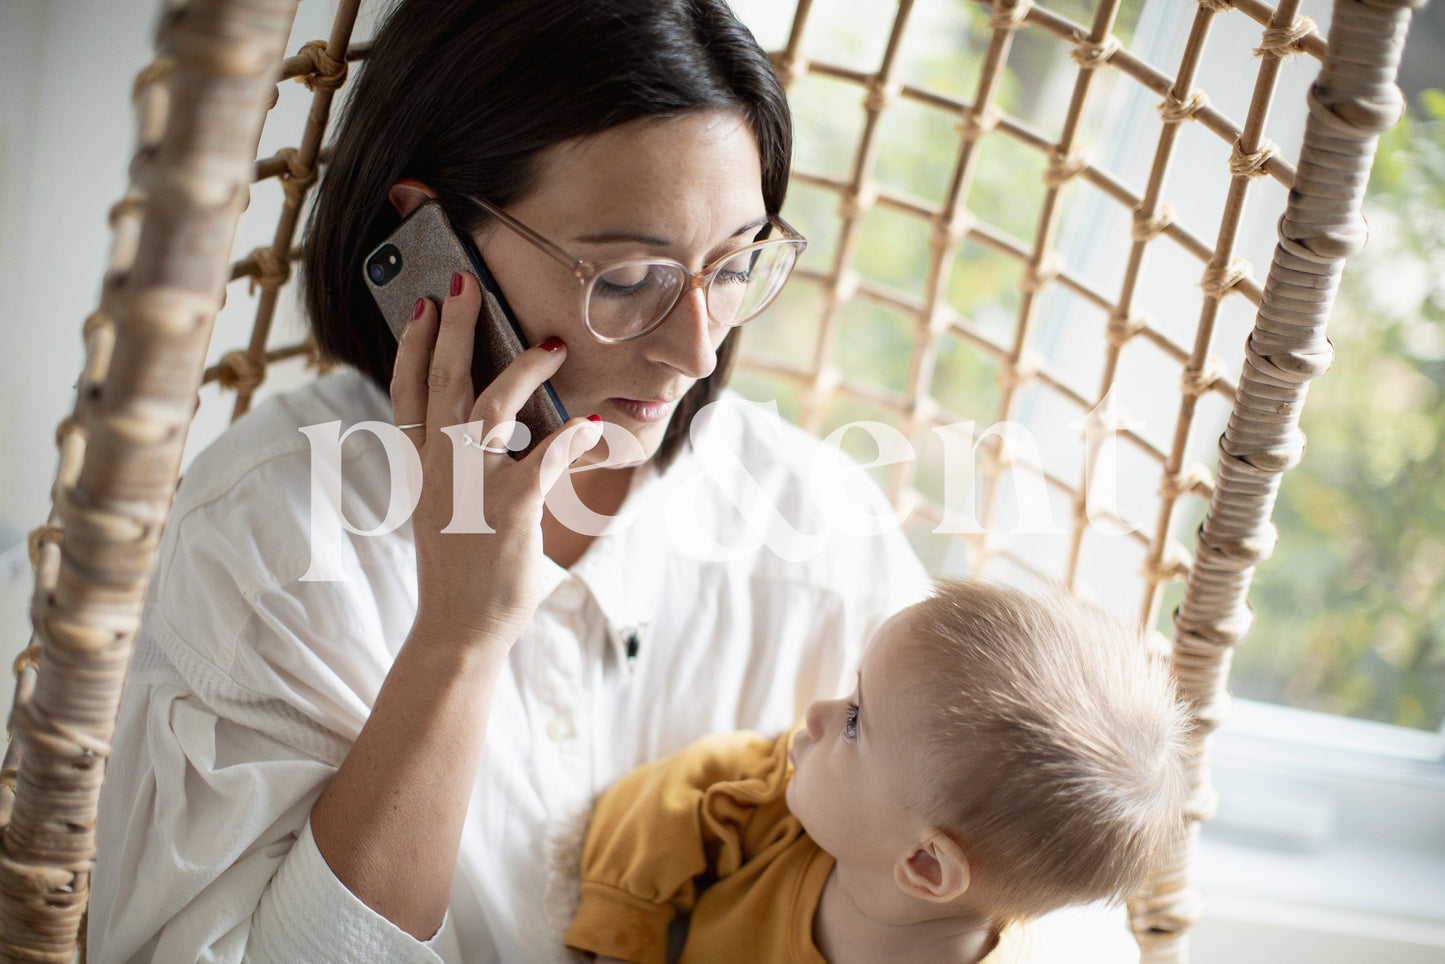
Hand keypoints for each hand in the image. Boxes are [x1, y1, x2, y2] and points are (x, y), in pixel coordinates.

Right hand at [389, 271, 601, 653]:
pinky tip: (591, 422)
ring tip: (554, 345)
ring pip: (491, 408)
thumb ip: (455, 468)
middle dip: (454, 329)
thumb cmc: (460, 571)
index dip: (414, 346)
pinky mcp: (510, 509)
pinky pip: (546, 457)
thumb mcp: (442, 512)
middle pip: (442, 384)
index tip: (422, 306)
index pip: (406, 394)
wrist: (458, 631)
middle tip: (466, 286)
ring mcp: (471, 488)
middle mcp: (438, 471)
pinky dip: (572, 436)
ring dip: (524, 370)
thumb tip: (485, 429)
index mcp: (419, 470)